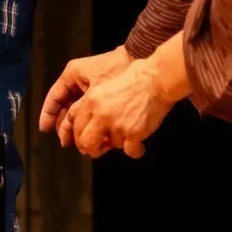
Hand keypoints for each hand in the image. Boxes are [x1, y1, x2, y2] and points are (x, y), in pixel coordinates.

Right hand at [37, 46, 133, 135]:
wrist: (140, 58)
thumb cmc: (116, 70)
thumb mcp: (94, 94)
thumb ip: (80, 112)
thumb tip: (72, 131)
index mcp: (71, 75)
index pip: (54, 97)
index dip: (48, 115)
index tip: (44, 129)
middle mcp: (78, 80)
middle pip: (65, 106)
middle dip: (65, 125)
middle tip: (66, 142)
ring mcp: (90, 85)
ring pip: (78, 109)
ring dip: (78, 125)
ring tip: (79, 142)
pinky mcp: (102, 90)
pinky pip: (90, 108)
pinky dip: (90, 121)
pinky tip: (94, 134)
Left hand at [60, 38, 188, 159]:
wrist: (155, 79)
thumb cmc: (134, 79)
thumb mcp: (105, 87)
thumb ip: (95, 106)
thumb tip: (92, 126)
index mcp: (91, 101)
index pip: (76, 126)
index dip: (80, 137)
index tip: (85, 142)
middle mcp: (101, 114)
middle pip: (86, 142)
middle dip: (92, 149)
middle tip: (99, 149)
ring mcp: (117, 125)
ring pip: (112, 145)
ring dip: (120, 143)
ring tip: (129, 133)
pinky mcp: (133, 133)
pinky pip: (130, 151)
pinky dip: (135, 150)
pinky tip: (139, 146)